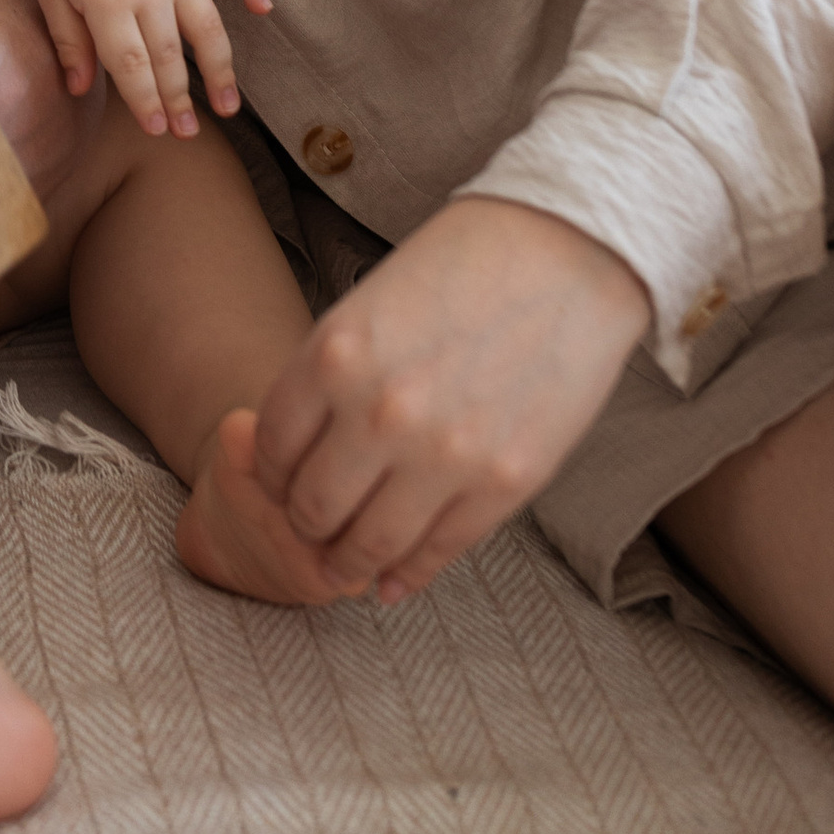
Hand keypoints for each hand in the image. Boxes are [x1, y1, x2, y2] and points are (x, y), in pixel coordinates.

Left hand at [29, 0, 269, 137]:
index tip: (156, 130)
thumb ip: (68, 41)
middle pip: (169, 53)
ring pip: (206, 27)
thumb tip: (78, 89)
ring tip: (228, 107)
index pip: (131, 63)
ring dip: (219, 69)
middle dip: (178, 98)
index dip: (145, 100)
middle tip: (186, 133)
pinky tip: (263, 8)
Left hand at [252, 195, 651, 602]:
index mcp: (335, 355)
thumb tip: (298, 456)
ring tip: (347, 561)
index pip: (272, 449)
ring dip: (349, 561)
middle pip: (311, 507)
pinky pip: (438, 552)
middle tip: (312, 527)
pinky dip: (408, 574)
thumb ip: (330, 380)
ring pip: (369, 545)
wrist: (564, 254)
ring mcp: (444, 456)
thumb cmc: (460, 269)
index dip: (269, 475)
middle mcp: (380, 412)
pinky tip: (394, 579)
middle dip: (304, 523)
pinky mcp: (504, 485)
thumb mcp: (367, 306)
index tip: (280, 483)